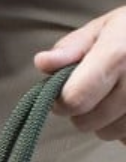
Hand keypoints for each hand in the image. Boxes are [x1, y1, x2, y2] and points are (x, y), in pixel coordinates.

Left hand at [35, 6, 125, 140]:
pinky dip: (125, 128)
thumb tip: (43, 63)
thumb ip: (71, 48)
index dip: (61, 100)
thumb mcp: (105, 27)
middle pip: (87, 122)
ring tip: (119, 95)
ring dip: (106, 121)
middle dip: (83, 111)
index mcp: (117, 55)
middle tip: (97, 89)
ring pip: (109, 134)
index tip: (63, 91)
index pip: (74, 99)